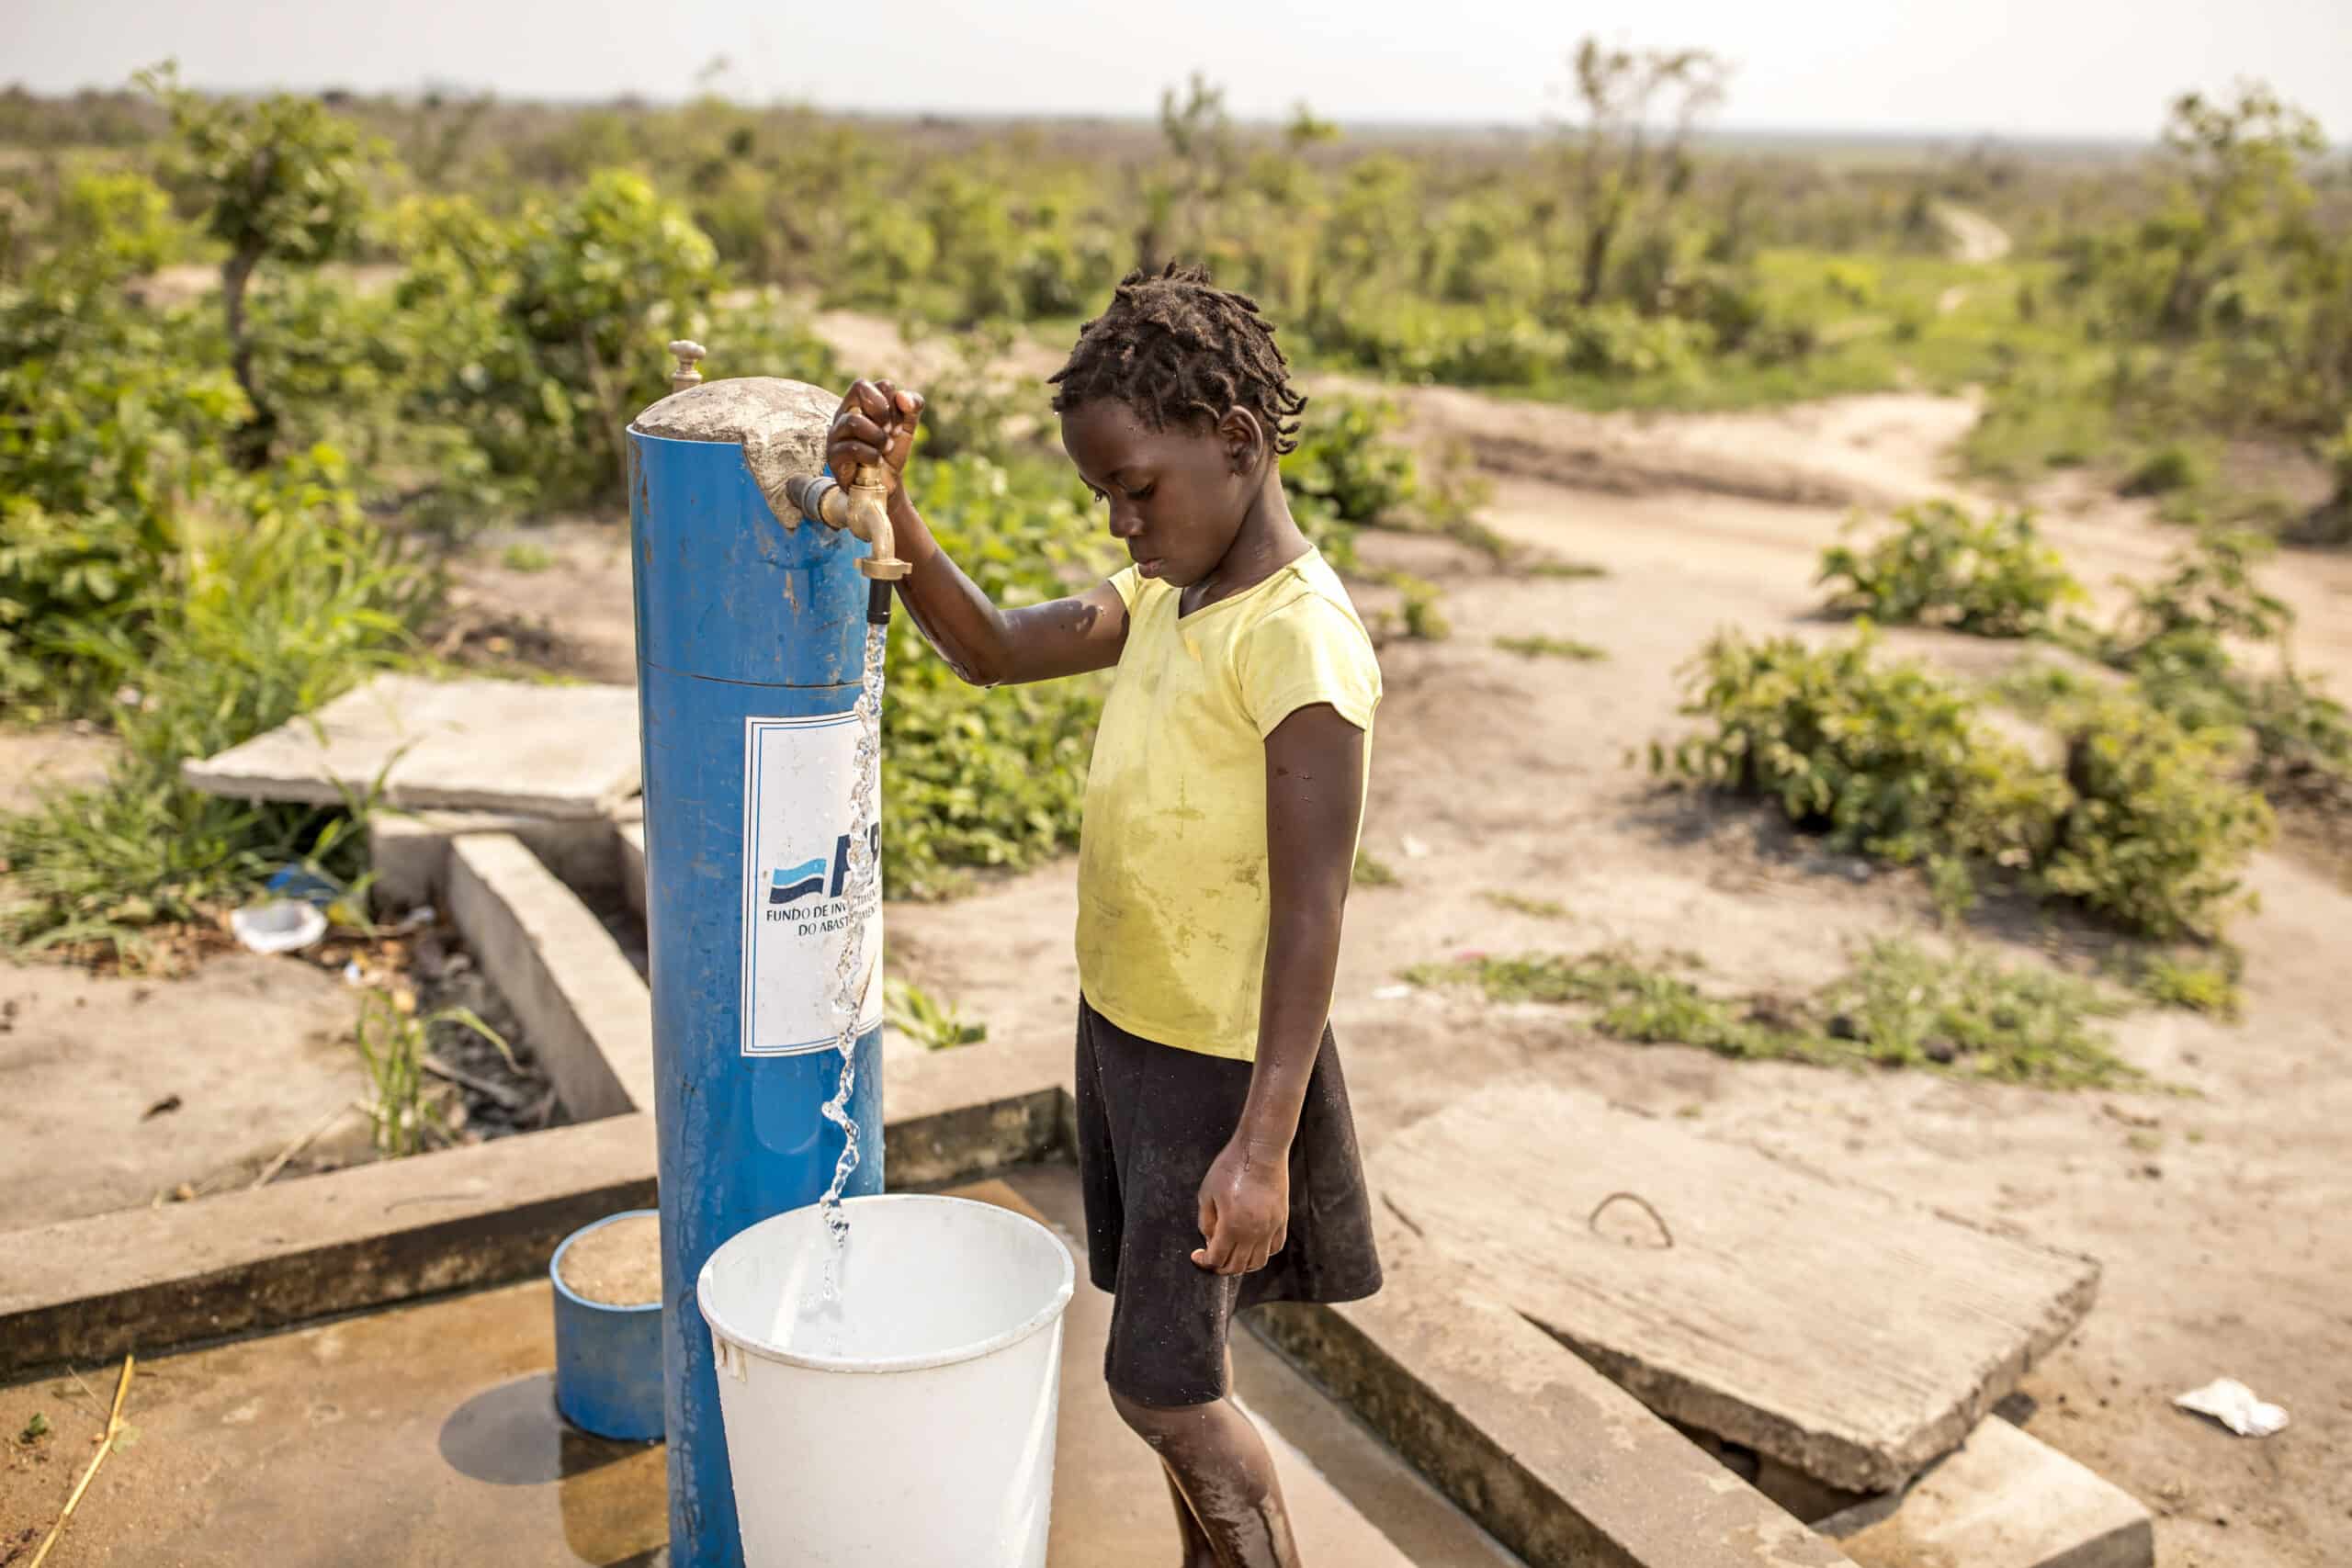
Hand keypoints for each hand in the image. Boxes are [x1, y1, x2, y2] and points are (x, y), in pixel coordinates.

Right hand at [827, 378, 925, 496]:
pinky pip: (852, 448)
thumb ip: (912, 406)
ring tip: (886, 448)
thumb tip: (903, 397)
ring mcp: (836, 434)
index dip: (890, 400)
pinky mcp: (833, 456)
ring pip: (854, 421)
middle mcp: (844, 413)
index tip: (897, 423)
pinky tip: (877, 461)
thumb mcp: (906, 426)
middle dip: (882, 410)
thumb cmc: (890, 451)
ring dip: (878, 436)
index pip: (873, 384)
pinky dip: (872, 455)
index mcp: (860, 403)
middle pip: (859, 387)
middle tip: (891, 431)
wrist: (885, 484)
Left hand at [1192, 1137, 1289, 1275]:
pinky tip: (1253, 1247)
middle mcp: (1253, 1233)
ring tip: (1232, 1256)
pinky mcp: (1281, 1220)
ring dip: (1243, 1266)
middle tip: (1212, 1259)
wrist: (1261, 1150)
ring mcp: (1270, 1228)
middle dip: (1221, 1267)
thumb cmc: (1231, 1167)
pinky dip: (1263, 1254)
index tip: (1197, 1256)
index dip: (1204, 1261)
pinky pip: (1275, 1247)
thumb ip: (1206, 1221)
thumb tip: (1209, 1240)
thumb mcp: (1207, 1192)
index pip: (1217, 1258)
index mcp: (1232, 1226)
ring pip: (1258, 1262)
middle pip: (1237, 1266)